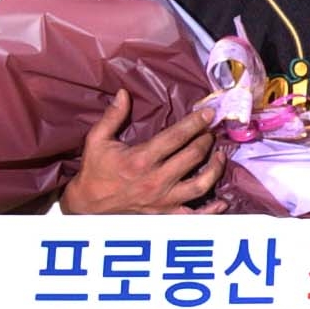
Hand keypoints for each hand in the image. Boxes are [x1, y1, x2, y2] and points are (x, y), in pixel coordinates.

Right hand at [58, 90, 226, 214]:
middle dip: (205, 140)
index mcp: (142, 159)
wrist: (87, 206)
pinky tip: (222, 201)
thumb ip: (113, 116)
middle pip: (193, 156)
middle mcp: (156, 180)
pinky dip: (211, 210)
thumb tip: (124, 93)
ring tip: (219, 156)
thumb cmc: (94, 171)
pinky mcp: (166, 215)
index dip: (196, 123)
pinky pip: (195, 215)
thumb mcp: (97, 140)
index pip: (176, 136)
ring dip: (215, 169)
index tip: (209, 113)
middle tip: (210, 131)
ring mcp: (164, 200)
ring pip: (201, 184)